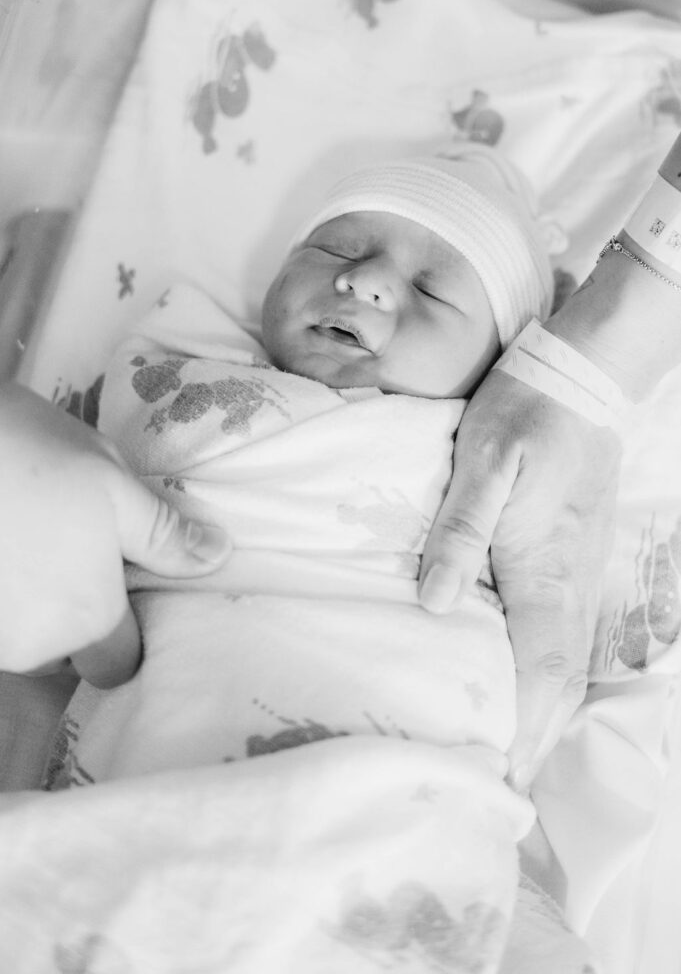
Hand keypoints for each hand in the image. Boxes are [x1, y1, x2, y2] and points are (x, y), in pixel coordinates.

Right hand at [0, 383, 229, 672]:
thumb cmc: (34, 454)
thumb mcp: (114, 486)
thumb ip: (164, 535)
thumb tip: (216, 556)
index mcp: (87, 618)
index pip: (120, 661)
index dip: (124, 628)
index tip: (116, 584)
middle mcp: (30, 647)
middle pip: (64, 652)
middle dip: (69, 613)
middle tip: (67, 548)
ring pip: (20, 638)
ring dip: (26, 602)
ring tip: (26, 537)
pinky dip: (0, 592)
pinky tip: (3, 541)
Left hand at [419, 369, 620, 789]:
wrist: (582, 377)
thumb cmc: (528, 416)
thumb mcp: (483, 464)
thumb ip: (460, 535)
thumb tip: (434, 602)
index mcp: (547, 570)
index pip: (541, 671)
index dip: (521, 730)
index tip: (499, 779)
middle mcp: (572, 584)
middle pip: (560, 680)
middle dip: (533, 737)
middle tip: (497, 783)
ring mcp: (580, 572)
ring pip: (567, 661)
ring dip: (541, 710)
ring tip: (504, 748)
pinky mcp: (575, 557)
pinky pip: (565, 633)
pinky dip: (547, 672)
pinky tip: (521, 680)